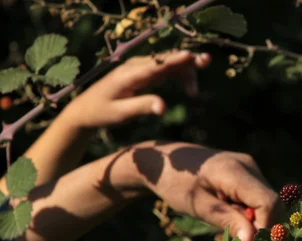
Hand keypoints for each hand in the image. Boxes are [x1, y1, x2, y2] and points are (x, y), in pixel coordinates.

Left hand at [61, 50, 209, 128]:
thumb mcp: (120, 114)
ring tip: (194, 93)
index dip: (174, 60)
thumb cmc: (101, 113)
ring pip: (170, 64)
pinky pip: (167, 69)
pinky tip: (190, 90)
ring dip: (187, 71)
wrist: (85, 109)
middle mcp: (136, 67)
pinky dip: (181, 75)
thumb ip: (141, 107)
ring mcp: (141, 68)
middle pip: (167, 59)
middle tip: (207, 62)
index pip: (156, 64)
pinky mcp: (145, 73)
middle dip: (188, 60)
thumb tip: (163, 107)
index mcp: (129, 75)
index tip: (190, 56)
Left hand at [126, 141, 278, 240]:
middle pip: (272, 203)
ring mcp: (250, 168)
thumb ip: (227, 222)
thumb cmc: (175, 183)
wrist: (164, 160)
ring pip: (267, 203)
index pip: (268, 202)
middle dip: (261, 227)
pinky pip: (259, 198)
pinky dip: (250, 213)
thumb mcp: (198, 206)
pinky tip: (230, 215)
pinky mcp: (248, 174)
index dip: (265, 227)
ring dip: (255, 221)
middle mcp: (249, 166)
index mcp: (235, 171)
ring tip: (229, 226)